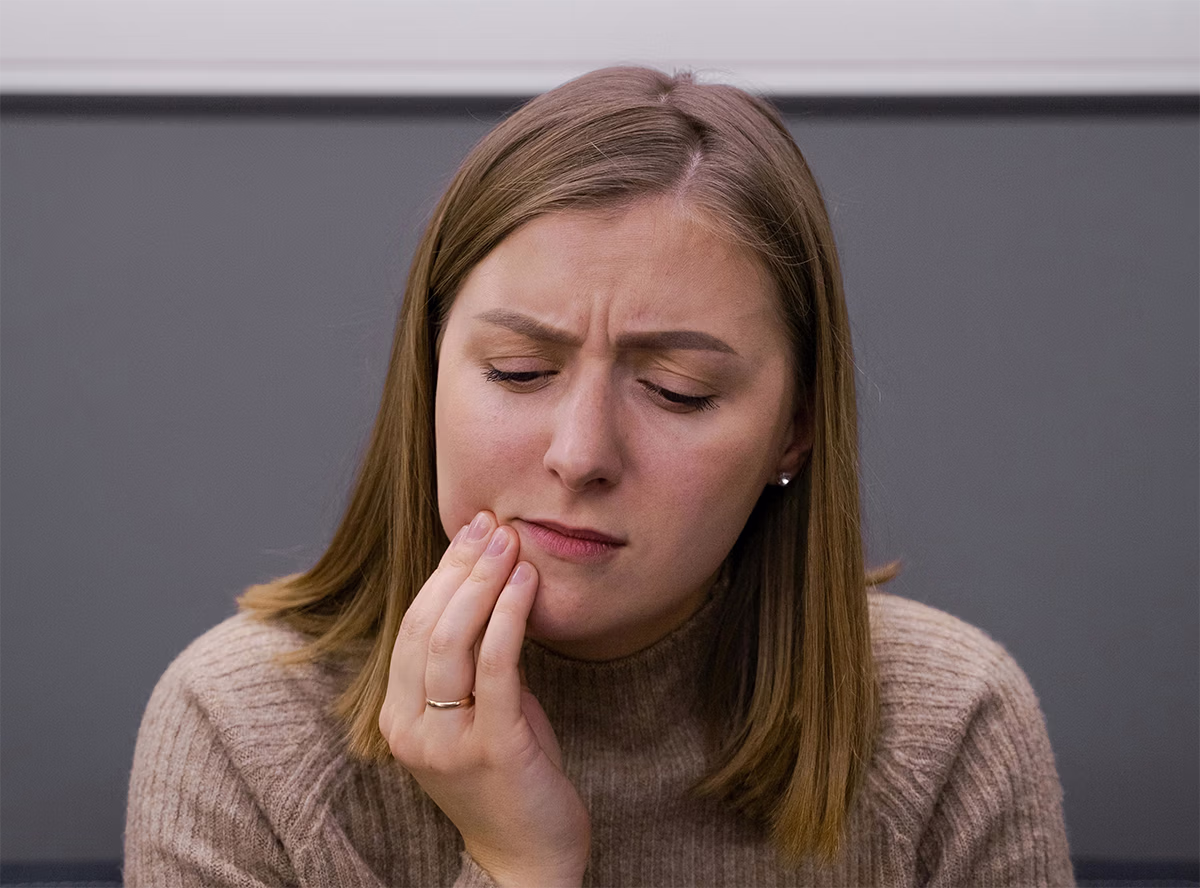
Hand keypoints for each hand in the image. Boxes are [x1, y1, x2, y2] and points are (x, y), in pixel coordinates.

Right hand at [379, 511, 590, 887]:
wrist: (527, 860)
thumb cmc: (509, 780)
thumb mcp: (478, 715)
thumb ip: (474, 665)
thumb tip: (494, 594)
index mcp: (398, 717)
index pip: (412, 628)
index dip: (440, 574)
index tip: (470, 531)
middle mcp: (410, 728)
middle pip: (426, 627)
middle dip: (460, 567)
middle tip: (490, 524)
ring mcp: (446, 741)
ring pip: (451, 641)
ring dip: (482, 583)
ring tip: (510, 542)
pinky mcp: (491, 747)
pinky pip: (495, 668)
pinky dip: (510, 617)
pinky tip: (526, 584)